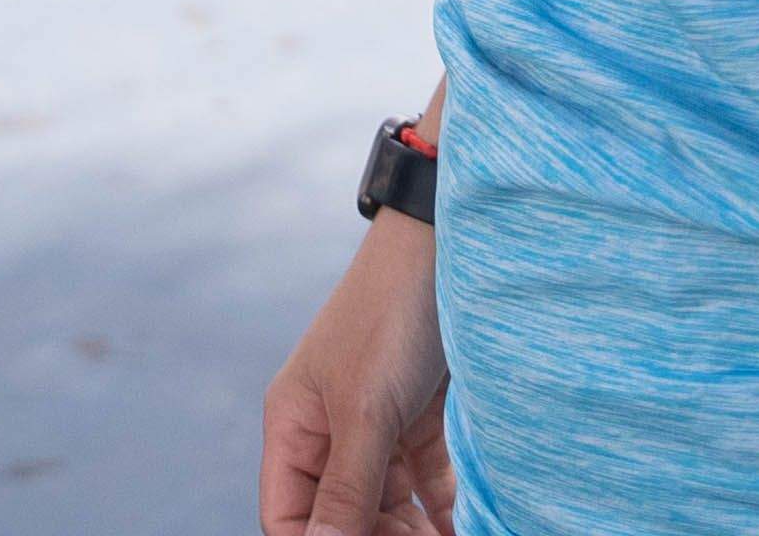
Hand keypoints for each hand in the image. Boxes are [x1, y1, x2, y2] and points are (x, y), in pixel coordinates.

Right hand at [258, 212, 452, 533]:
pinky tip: (469, 530)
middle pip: (343, 516)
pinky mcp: (420, 420)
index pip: (289, 516)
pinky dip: (445, 513)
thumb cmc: (391, 316)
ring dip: (416, 533)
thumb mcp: (366, 410)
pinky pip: (428, 485)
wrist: (451, 250)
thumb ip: (347, 487)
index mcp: (295, 426)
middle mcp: (329, 431)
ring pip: (389, 507)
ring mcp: (376, 426)